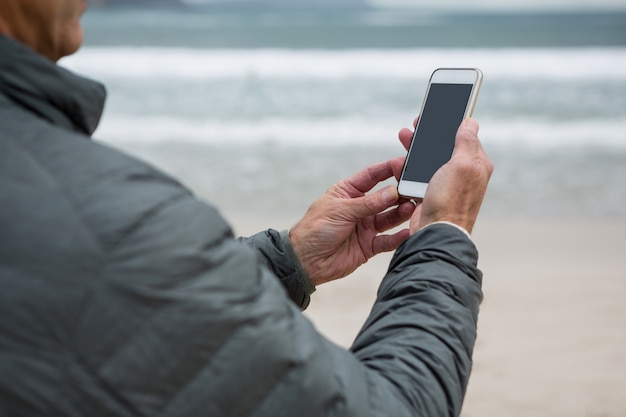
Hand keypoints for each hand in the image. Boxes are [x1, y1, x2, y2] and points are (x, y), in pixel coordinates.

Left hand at [289, 158, 415, 285]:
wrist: (306, 261)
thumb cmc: (314, 230)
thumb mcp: (340, 210)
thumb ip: (368, 203)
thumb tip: (392, 192)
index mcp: (348, 192)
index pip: (372, 176)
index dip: (388, 169)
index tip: (403, 164)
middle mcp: (359, 208)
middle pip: (385, 196)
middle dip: (399, 192)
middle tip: (413, 189)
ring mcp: (365, 226)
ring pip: (389, 217)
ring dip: (401, 213)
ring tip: (411, 208)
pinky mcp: (369, 245)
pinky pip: (388, 240)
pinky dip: (398, 237)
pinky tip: (408, 232)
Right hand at [406, 118, 492, 233]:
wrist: (435, 233)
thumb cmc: (451, 201)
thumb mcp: (462, 165)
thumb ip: (466, 142)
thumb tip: (470, 121)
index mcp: (475, 164)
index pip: (465, 135)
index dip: (451, 122)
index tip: (439, 110)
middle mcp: (462, 173)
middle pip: (444, 146)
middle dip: (429, 133)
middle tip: (416, 123)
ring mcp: (445, 184)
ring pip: (428, 159)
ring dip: (415, 147)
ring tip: (404, 136)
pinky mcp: (430, 194)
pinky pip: (418, 174)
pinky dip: (408, 166)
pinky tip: (400, 161)